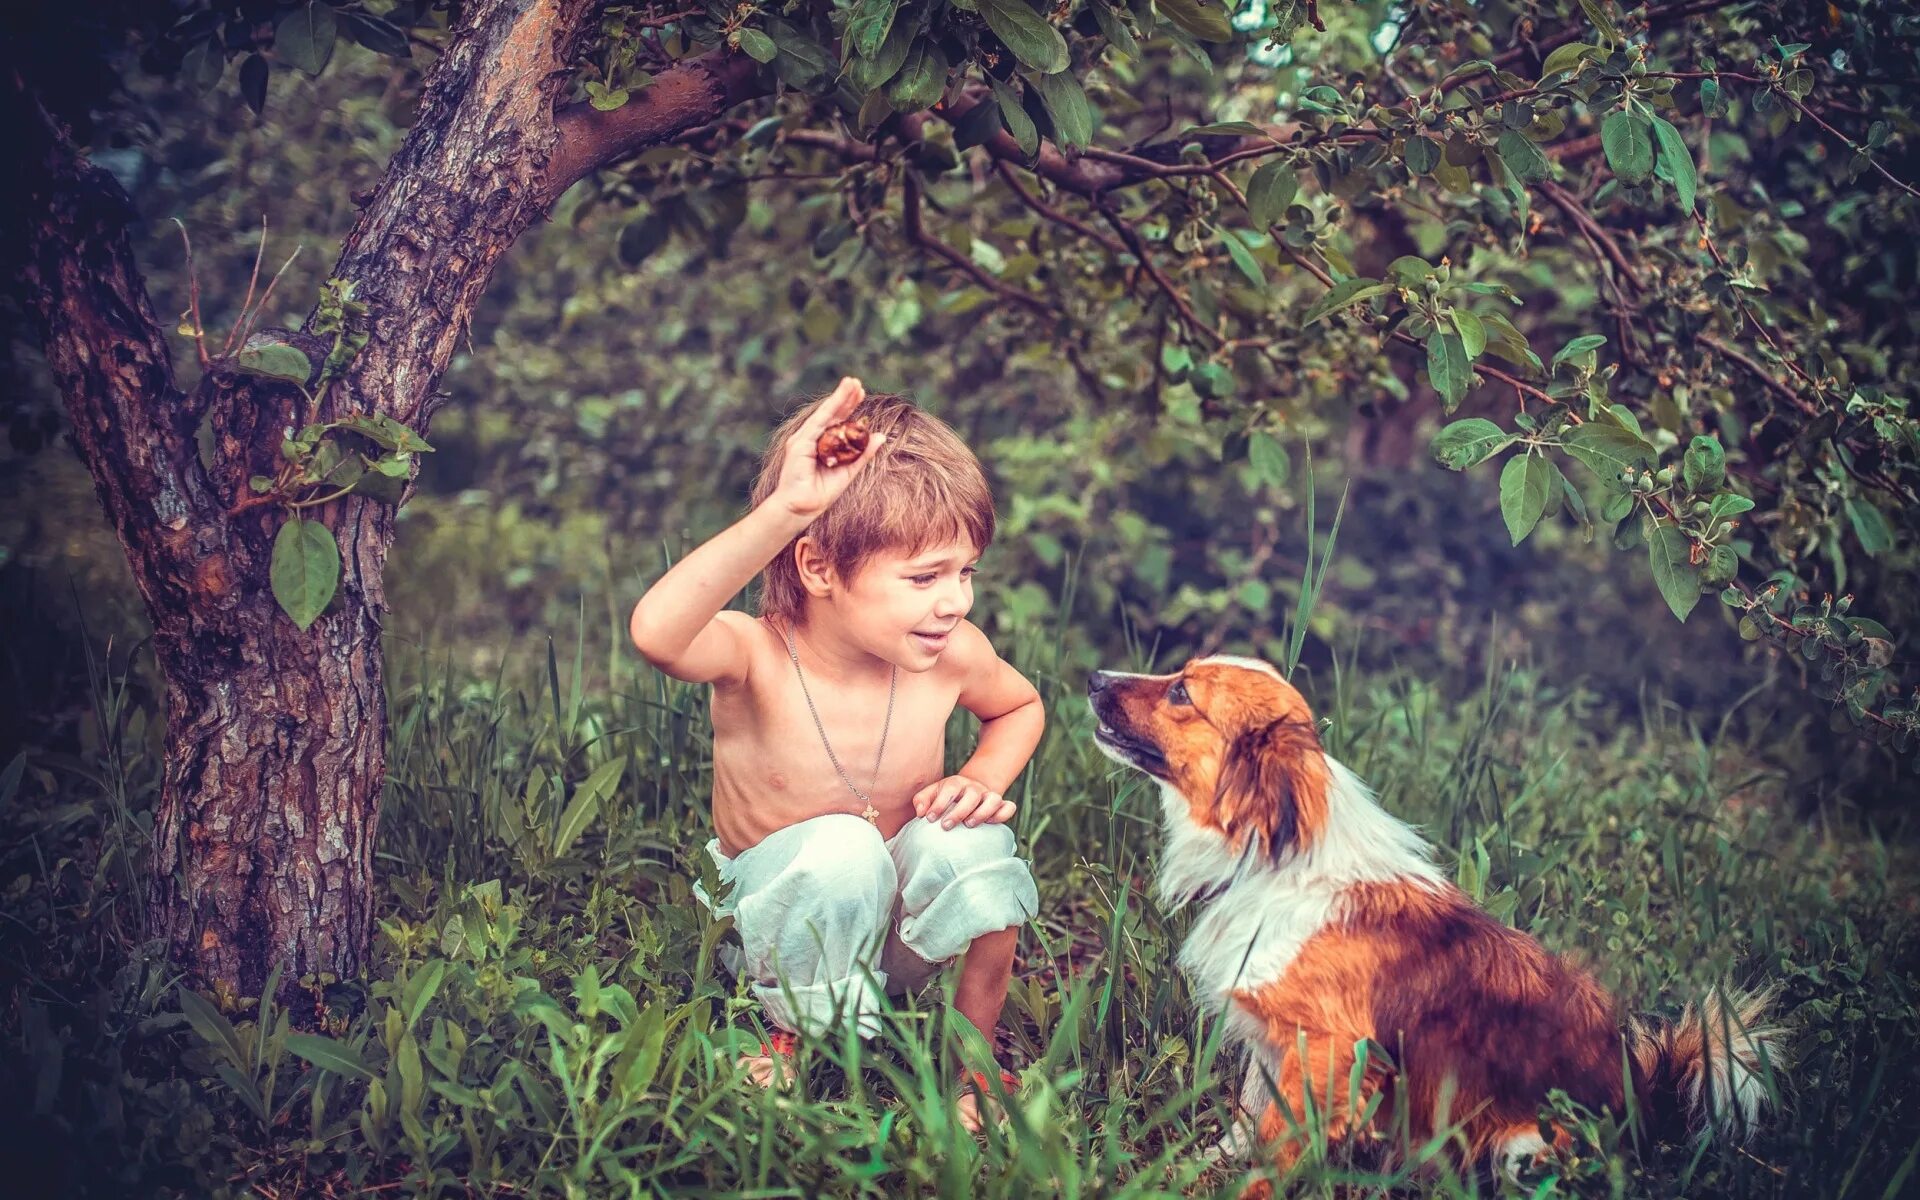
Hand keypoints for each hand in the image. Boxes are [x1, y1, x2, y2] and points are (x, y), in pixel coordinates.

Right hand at [772, 376, 884, 518]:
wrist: (802, 508)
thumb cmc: (822, 492)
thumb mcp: (849, 470)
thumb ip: (863, 453)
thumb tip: (882, 436)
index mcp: (822, 443)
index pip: (837, 420)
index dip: (849, 406)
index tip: (862, 393)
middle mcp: (812, 438)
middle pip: (831, 413)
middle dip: (845, 397)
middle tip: (857, 382)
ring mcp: (804, 439)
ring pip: (825, 414)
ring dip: (839, 398)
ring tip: (851, 383)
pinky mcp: (799, 444)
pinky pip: (817, 424)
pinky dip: (829, 411)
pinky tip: (839, 400)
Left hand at [913, 774, 1016, 828]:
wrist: (969, 790)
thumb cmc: (947, 796)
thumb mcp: (932, 793)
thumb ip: (922, 800)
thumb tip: (920, 812)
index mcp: (956, 783)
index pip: (950, 788)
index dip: (939, 803)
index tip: (929, 819)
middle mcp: (974, 787)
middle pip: (972, 794)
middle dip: (959, 812)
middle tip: (946, 826)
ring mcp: (989, 795)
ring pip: (994, 799)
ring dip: (983, 812)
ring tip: (969, 825)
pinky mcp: (1001, 804)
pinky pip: (1009, 807)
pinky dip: (1003, 815)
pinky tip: (991, 824)